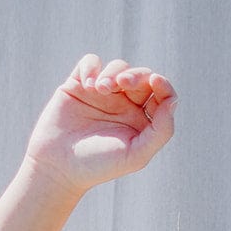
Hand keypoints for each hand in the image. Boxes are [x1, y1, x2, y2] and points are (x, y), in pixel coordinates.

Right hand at [23, 54, 175, 196]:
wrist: (57, 168)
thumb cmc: (98, 166)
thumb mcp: (136, 155)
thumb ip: (161, 131)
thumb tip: (173, 101)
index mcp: (141, 121)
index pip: (161, 95)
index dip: (163, 84)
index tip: (155, 82)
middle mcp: (123, 105)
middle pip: (140, 76)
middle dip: (135, 75)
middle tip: (123, 83)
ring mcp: (101, 94)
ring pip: (117, 67)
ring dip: (113, 72)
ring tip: (100, 89)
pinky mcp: (78, 86)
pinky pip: (90, 62)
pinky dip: (91, 67)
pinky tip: (87, 85)